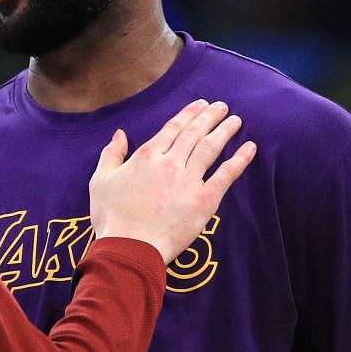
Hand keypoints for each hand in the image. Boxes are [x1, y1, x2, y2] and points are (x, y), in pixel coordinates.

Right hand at [89, 99, 255, 262]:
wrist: (130, 247)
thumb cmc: (112, 218)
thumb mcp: (100, 181)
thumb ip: (111, 154)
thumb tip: (120, 134)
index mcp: (147, 156)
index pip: (173, 128)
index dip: (188, 114)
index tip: (200, 104)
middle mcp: (170, 163)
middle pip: (194, 133)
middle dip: (209, 117)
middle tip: (222, 106)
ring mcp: (189, 181)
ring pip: (210, 148)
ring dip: (225, 131)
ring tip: (236, 120)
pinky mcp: (204, 200)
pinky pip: (226, 175)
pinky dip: (239, 160)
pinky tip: (250, 148)